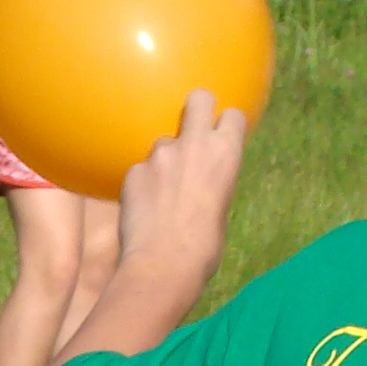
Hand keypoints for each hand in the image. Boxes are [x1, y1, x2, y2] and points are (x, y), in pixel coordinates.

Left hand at [114, 89, 248, 281]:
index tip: (223, 134)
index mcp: (225, 154)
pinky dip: (143, 183)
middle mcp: (193, 145)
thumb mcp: (220, 210)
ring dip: (164, 158)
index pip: (233, 115)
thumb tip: (204, 181)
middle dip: (198, 107)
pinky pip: (140, 169)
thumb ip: (213, 184)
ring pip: (162, 141)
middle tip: (192, 126)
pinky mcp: (133, 170)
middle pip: (198, 99)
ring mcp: (159, 155)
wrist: (163, 266)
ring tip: (162, 192)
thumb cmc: (203, 249)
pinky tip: (143, 207)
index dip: (227, 124)